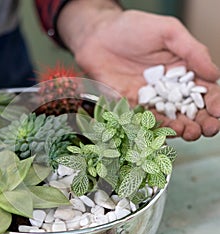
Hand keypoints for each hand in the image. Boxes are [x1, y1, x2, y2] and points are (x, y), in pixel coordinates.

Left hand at [58, 3, 219, 140]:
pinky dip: (154, 127)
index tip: (218, 112)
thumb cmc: (131, 28)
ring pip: (167, 119)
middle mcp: (166, 89)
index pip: (203, 91)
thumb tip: (215, 74)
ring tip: (188, 132)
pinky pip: (143, 120)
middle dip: (200, 122)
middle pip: (188, 110)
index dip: (213, 103)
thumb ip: (192, 51)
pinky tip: (164, 131)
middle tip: (207, 129)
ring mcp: (148, 99)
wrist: (98, 36)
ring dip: (180, 128)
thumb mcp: (168, 32)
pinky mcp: (129, 106)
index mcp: (181, 72)